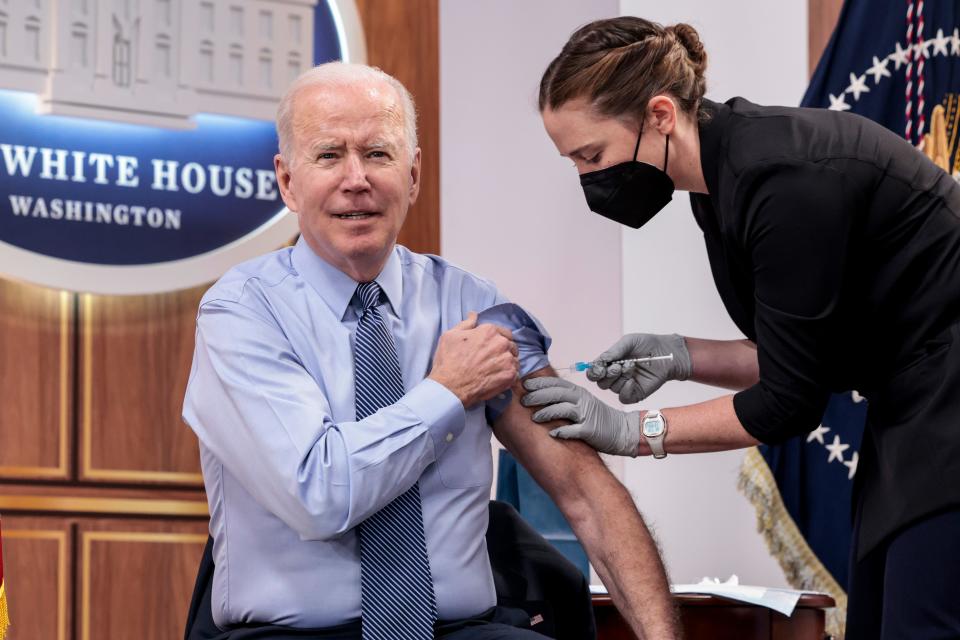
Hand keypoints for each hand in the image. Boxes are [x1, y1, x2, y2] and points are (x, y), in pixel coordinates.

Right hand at [429, 312, 518, 406]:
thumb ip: (466, 323)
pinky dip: (508, 376)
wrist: (450, 387)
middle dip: (503, 351)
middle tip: (492, 360)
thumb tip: (474, 315)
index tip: (491, 348)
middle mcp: (501, 343)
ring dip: (507, 364)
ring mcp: (507, 360)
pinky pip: (515, 374)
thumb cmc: (448, 361)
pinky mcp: (510, 376)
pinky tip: (497, 379)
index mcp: (489, 331)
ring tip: (494, 371)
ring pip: (514, 359)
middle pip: (511, 345)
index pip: (503, 332)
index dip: (497, 340)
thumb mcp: (451, 335)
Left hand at [521, 377, 640, 456]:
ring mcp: (586, 415)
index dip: (540, 383)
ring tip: (534, 418)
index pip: (556, 383)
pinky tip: (552, 433)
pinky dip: (561, 431)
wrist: (623, 431)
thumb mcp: (583, 403)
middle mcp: (582, 400)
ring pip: (562, 409)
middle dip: (537, 396)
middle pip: (556, 394)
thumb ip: (566, 399)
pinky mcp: (590, 430)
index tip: (525, 385)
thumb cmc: (599, 418)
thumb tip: (540, 399)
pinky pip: (573, 430)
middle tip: (523, 401)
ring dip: (546, 413)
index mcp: (579, 392)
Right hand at [587, 333, 691, 403]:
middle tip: (618, 366)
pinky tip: (632, 381)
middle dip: (607, 374)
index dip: (593, 371)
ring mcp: (625, 385)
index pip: (594, 372)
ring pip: (611, 389)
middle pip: (600, 383)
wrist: (668, 352)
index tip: (600, 367)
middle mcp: (615, 375)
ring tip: (631, 366)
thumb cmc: (649, 345)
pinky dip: (625, 390)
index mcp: (610, 363)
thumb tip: (600, 361)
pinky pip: (623, 398)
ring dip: (619, 377)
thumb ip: (613, 351)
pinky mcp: (636, 393)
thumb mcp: (629, 341)